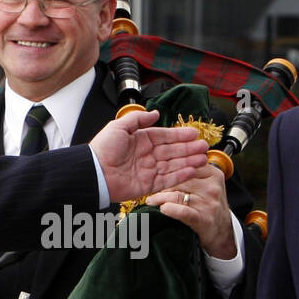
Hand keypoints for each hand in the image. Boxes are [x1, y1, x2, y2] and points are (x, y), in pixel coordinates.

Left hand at [89, 109, 208, 202]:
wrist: (94, 172)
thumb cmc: (102, 149)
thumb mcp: (119, 126)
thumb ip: (138, 119)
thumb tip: (155, 113)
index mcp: (141, 140)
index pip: (165, 137)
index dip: (180, 135)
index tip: (194, 133)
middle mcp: (147, 155)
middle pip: (172, 151)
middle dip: (189, 149)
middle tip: (204, 146)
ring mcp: (148, 171)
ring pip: (173, 165)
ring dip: (189, 162)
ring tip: (203, 158)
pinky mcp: (148, 185)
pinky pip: (167, 180)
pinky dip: (180, 176)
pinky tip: (192, 170)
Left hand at [147, 165, 235, 258]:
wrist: (222, 231)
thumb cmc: (210, 205)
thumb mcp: (207, 184)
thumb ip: (193, 173)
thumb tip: (168, 164)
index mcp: (213, 174)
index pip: (187, 166)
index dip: (171, 169)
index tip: (158, 171)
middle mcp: (212, 187)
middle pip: (181, 180)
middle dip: (164, 185)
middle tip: (151, 188)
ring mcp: (209, 203)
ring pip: (178, 195)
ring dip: (160, 198)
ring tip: (151, 200)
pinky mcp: (204, 219)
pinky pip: (183, 212)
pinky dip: (171, 210)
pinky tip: (163, 208)